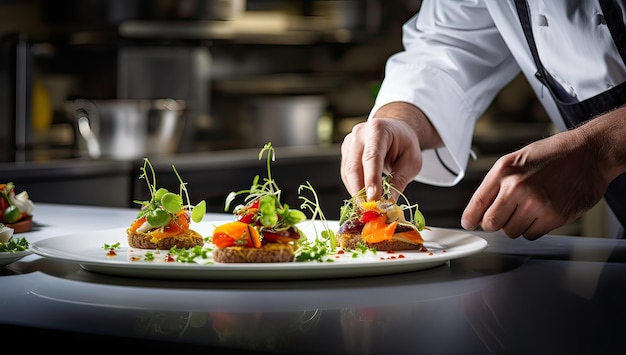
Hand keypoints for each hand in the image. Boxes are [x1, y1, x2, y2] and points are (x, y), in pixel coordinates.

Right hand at [341, 102, 442, 200]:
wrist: (395, 132)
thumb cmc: (404, 144)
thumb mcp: (411, 162)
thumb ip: (399, 180)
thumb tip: (388, 202)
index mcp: (378, 129)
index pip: (372, 157)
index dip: (371, 179)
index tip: (374, 199)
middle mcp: (360, 133)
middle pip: (354, 166)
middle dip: (360, 190)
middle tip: (369, 209)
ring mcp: (349, 142)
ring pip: (347, 172)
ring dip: (356, 192)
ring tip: (368, 206)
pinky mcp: (345, 152)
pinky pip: (346, 174)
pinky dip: (354, 187)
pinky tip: (363, 197)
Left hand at [461, 127, 609, 239]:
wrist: (590, 153)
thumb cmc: (552, 155)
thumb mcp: (516, 160)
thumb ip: (496, 183)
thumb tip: (479, 210)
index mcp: (504, 171)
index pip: (477, 202)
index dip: (470, 218)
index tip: (469, 224)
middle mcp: (517, 187)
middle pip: (491, 223)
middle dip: (495, 223)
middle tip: (504, 215)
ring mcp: (536, 203)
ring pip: (511, 232)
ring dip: (516, 225)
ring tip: (529, 207)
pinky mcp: (554, 216)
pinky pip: (531, 235)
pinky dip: (533, 228)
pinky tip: (542, 212)